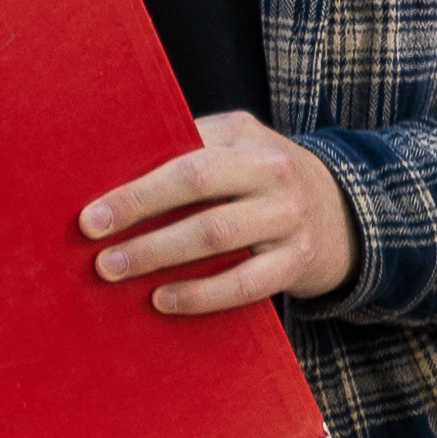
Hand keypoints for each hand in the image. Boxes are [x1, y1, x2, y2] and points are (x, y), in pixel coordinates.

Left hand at [79, 114, 354, 316]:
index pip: (185, 155)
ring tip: (114, 269)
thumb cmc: (263, 181)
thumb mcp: (237, 147)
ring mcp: (288, 218)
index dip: (137, 185)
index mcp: (246, 137)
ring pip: (216, 235)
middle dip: (139, 212)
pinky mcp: (296, 262)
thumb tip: (111, 175)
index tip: (91, 212)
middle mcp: (271, 171)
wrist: (345, 214)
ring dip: (159, 254)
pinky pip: (244, 283)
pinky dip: (200, 294)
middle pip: (197, 185)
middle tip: (94, 242)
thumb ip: (190, 151)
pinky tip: (163, 300)